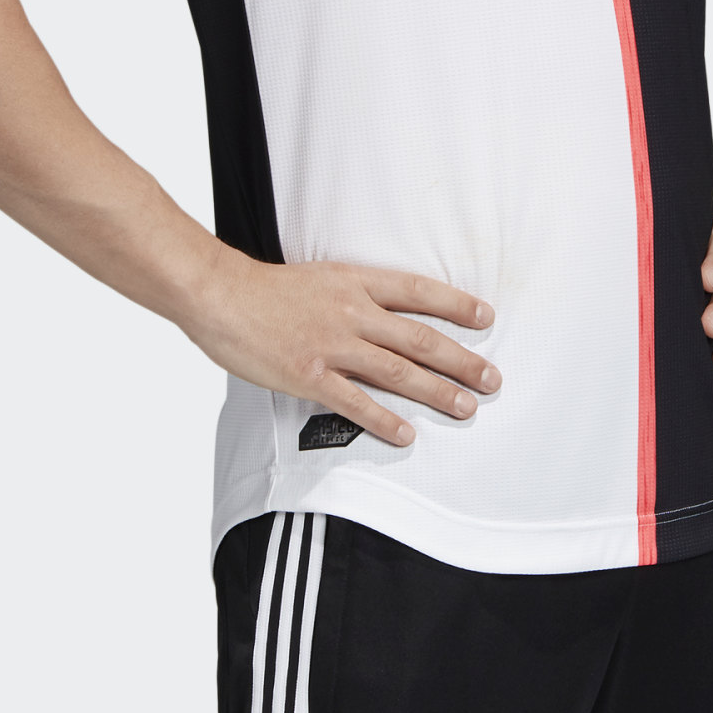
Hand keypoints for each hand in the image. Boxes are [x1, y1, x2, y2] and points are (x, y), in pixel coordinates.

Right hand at [184, 251, 500, 447]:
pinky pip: (355, 403)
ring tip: (465, 407)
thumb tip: (385, 315)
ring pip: (398, 371)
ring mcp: (331, 345)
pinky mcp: (309, 376)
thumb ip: (354, 295)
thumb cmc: (265, 288)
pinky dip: (384, 420)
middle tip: (492, 378)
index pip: (418, 291)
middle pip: (420, 338)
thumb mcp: (321, 277)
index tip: (486, 318)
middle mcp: (351, 312)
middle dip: (462, 360)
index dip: (456, 305)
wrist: (220, 295)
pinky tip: (407, 435)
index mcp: (355, 282)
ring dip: (437, 392)